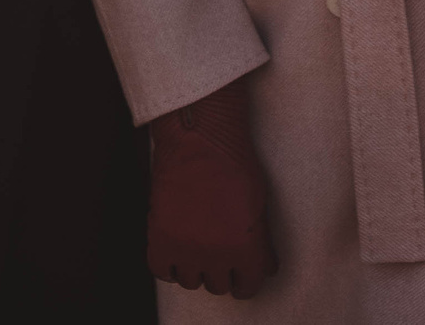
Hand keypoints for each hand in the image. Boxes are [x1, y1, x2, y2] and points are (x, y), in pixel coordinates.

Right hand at [145, 75, 275, 298]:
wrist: (198, 136)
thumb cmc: (233, 162)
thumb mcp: (259, 203)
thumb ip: (261, 240)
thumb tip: (265, 267)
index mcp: (246, 247)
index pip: (247, 288)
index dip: (245, 280)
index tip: (240, 273)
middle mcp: (216, 255)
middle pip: (218, 286)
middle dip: (221, 271)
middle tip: (218, 253)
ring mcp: (186, 247)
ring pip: (191, 281)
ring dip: (195, 268)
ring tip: (196, 247)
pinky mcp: (159, 236)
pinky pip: (162, 270)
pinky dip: (168, 264)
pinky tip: (176, 249)